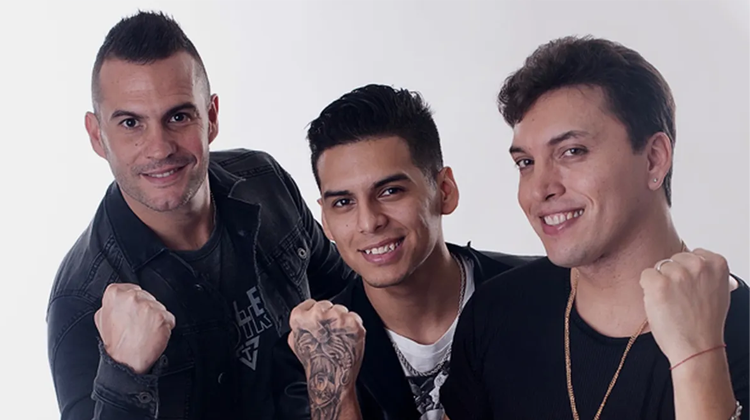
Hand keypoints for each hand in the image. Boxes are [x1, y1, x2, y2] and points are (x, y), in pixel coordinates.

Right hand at [95, 283, 175, 373]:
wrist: (125, 362)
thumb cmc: (115, 343)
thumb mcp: (102, 317)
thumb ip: (111, 303)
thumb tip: (119, 297)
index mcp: (114, 293)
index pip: (133, 289)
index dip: (135, 302)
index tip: (133, 312)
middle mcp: (132, 297)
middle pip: (148, 297)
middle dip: (146, 309)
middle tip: (137, 325)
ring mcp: (148, 306)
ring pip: (159, 307)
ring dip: (155, 318)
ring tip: (144, 331)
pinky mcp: (161, 317)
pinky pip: (169, 318)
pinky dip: (165, 327)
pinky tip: (153, 335)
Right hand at [288, 299, 365, 419]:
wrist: (332, 378)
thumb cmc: (314, 363)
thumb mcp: (295, 343)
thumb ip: (297, 327)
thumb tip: (303, 319)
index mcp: (300, 318)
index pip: (309, 304)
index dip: (314, 312)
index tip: (318, 321)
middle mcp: (318, 314)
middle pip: (326, 305)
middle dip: (329, 317)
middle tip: (329, 333)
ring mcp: (337, 317)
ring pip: (341, 310)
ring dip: (341, 321)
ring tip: (338, 338)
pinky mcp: (353, 323)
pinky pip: (354, 317)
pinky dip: (352, 327)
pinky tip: (346, 339)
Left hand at [640, 248, 730, 364]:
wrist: (697, 347)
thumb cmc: (705, 324)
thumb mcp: (717, 292)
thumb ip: (706, 274)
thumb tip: (693, 264)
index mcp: (716, 264)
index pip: (692, 254)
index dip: (687, 272)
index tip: (691, 288)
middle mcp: (698, 265)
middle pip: (673, 260)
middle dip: (672, 276)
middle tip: (680, 299)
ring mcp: (678, 274)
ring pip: (658, 268)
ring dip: (660, 283)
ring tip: (672, 304)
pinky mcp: (658, 284)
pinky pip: (645, 275)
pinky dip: (648, 289)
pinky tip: (660, 303)